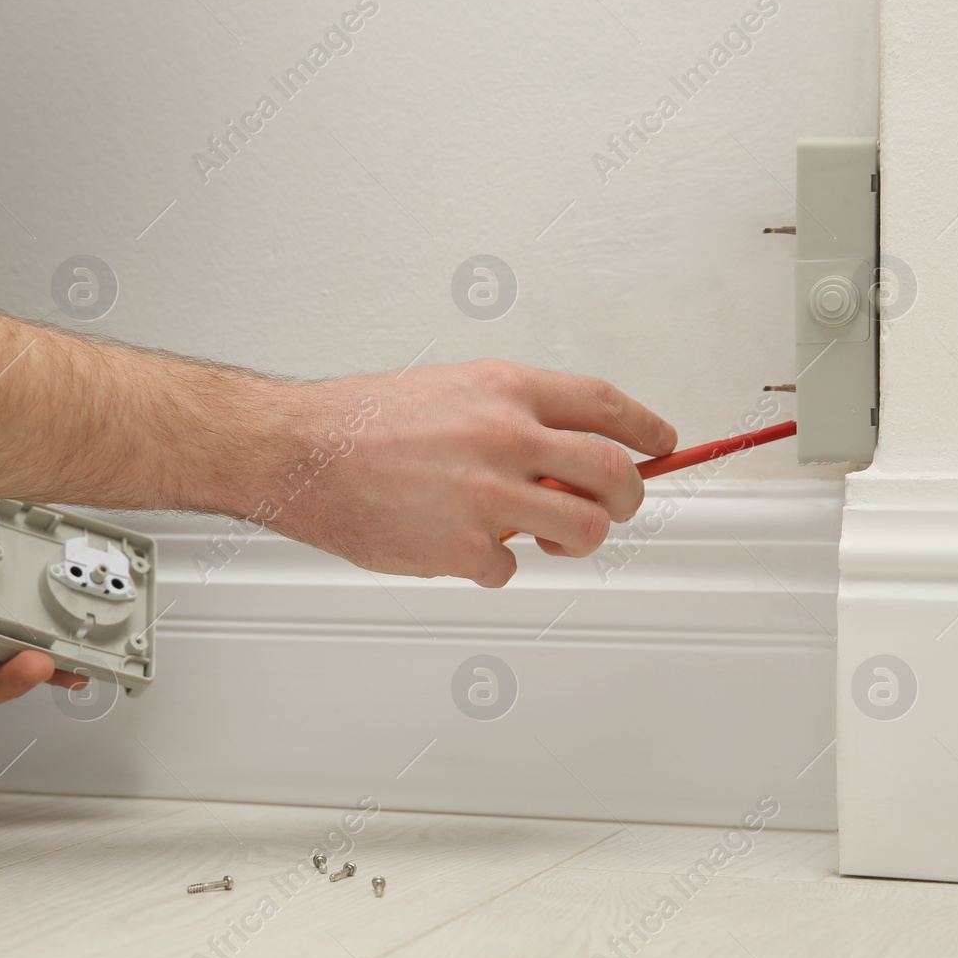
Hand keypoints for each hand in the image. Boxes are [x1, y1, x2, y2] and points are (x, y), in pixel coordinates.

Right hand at [267, 359, 676, 587]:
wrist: (298, 454)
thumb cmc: (357, 423)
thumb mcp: (448, 390)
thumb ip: (510, 415)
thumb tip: (559, 444)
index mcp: (504, 390)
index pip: (604, 405)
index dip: (644, 428)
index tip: (658, 444)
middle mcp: (505, 437)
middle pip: (613, 474)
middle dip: (628, 497)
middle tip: (617, 506)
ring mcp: (487, 496)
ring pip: (582, 530)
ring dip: (572, 540)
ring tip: (544, 537)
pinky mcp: (463, 548)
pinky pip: (510, 568)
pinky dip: (492, 565)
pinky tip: (459, 545)